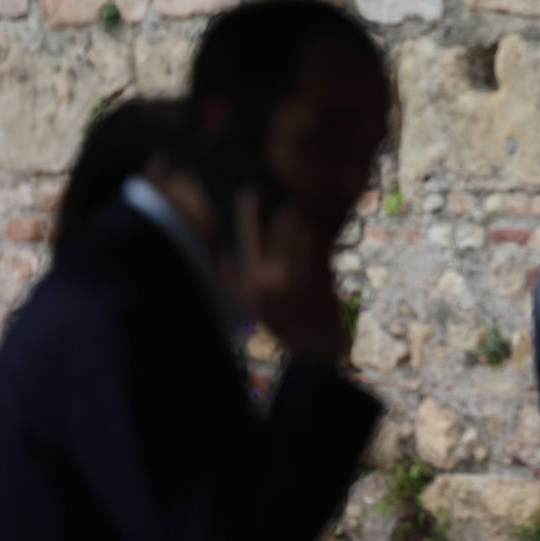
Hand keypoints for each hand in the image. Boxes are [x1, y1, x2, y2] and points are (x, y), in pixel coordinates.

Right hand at [222, 191, 348, 363]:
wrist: (317, 352)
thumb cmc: (285, 328)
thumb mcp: (250, 310)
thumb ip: (232, 283)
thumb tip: (221, 254)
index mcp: (248, 288)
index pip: (241, 243)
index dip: (244, 216)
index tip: (245, 194)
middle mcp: (266, 282)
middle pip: (266, 232)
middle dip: (268, 209)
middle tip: (273, 188)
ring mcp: (294, 280)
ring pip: (293, 233)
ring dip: (296, 213)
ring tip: (298, 197)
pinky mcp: (318, 279)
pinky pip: (315, 243)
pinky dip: (316, 228)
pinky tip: (317, 214)